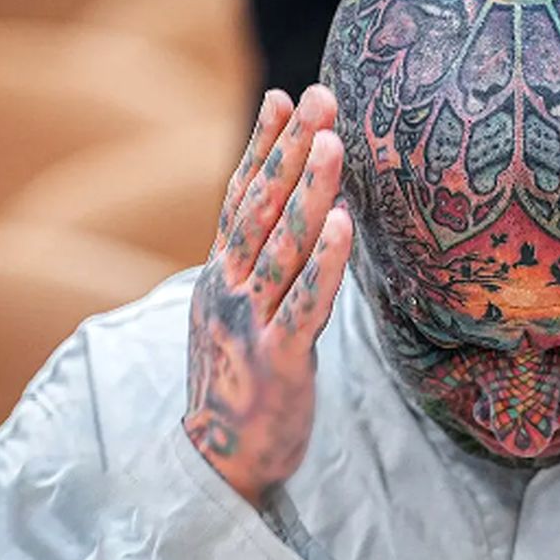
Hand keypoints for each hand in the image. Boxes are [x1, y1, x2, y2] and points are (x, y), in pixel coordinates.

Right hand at [184, 85, 352, 506]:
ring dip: (308, 190)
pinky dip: (324, 262)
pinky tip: (342, 223)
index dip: (262, 146)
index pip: (241, 197)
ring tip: (333, 142)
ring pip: (283, 246)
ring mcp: (250, 323)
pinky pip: (305, 303)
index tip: (285, 97)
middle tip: (321, 97)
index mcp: (220, 275)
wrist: (217, 462)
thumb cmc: (240, 379)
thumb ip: (254, 264)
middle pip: (261, 208)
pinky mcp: (279, 359)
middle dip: (292, 149)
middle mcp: (229, 289)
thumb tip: (284, 215)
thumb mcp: (237, 311)